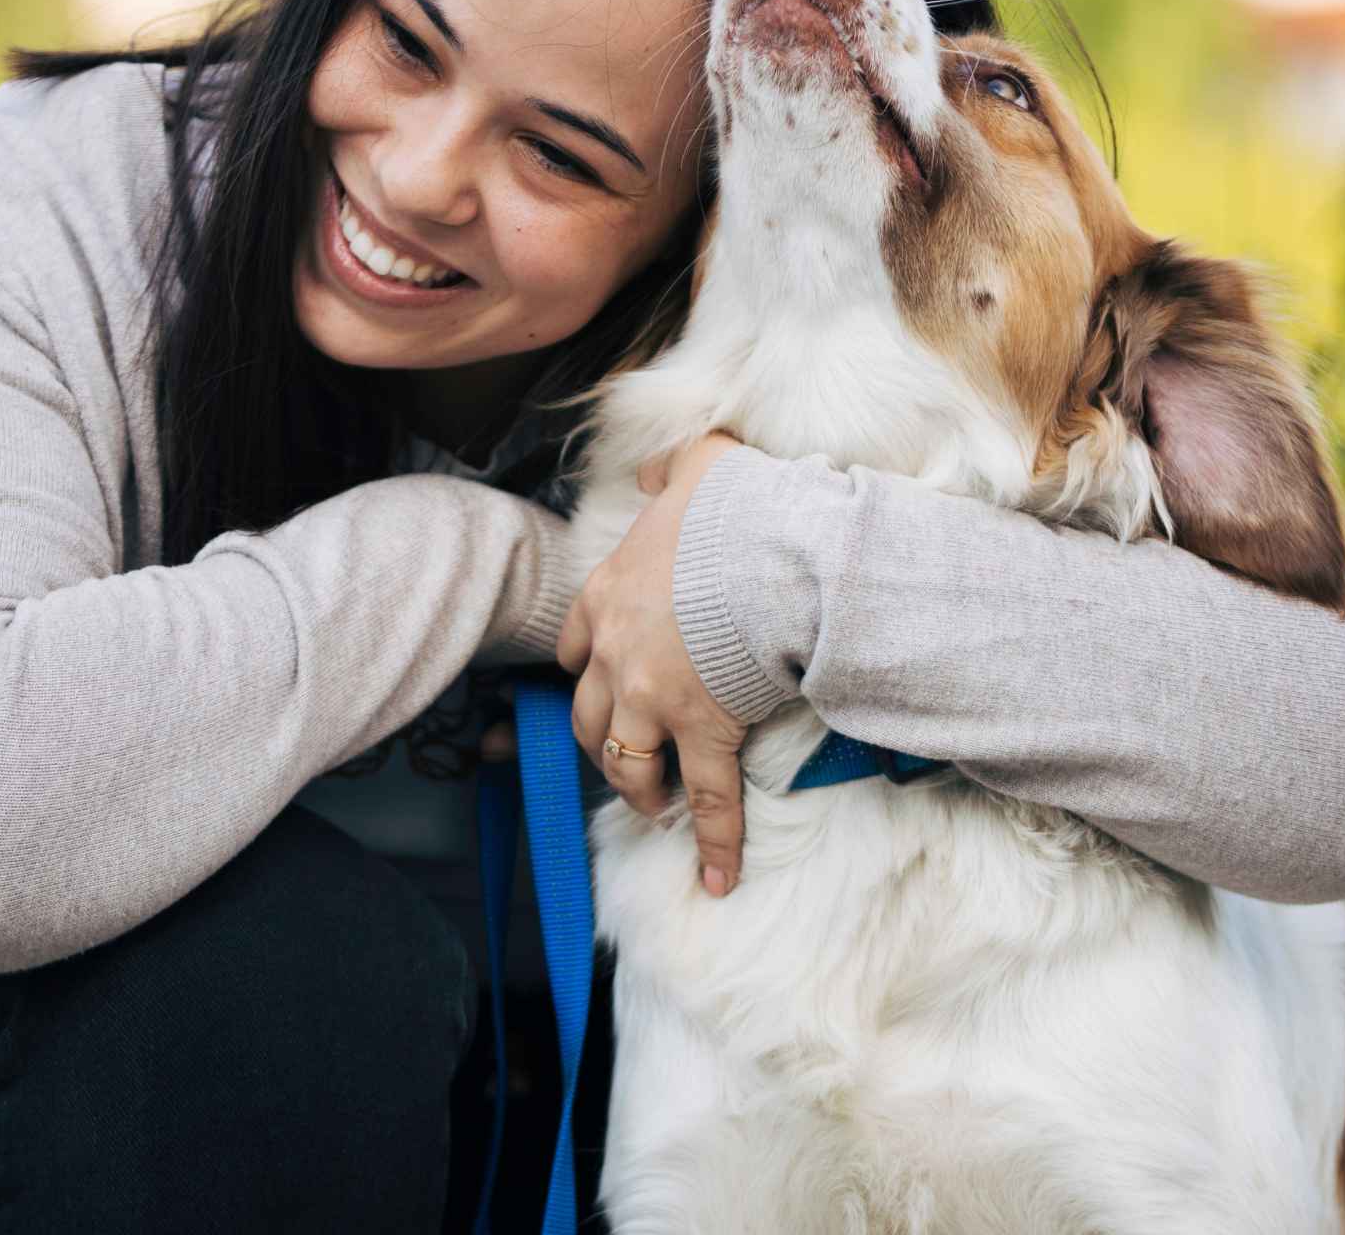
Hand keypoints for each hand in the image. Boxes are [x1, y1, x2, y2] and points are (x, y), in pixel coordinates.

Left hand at [555, 431, 748, 896]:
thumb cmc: (739, 507)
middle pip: (587, 715)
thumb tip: (656, 472)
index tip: (599, 686)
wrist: (771, 548)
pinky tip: (718, 878)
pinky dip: (714, 842)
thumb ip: (670, 472)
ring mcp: (652, 699)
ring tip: (659, 812)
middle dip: (602, 742)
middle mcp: (616, 655)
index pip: (573, 649)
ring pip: (626, 763)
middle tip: (627, 759)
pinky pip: (706, 799)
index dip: (586, 673)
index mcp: (607, 596)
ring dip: (640, 792)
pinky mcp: (700, 731)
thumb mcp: (697, 467)